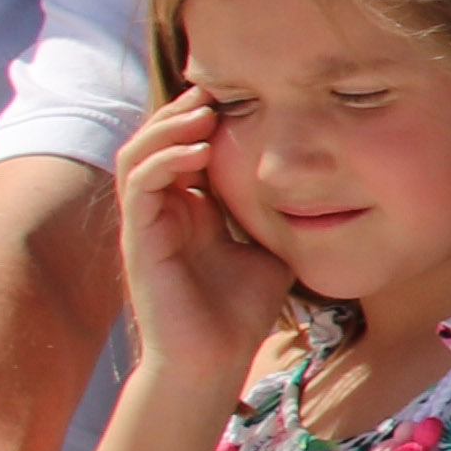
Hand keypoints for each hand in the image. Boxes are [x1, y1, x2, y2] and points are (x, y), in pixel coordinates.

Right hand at [113, 91, 293, 384]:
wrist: (213, 361)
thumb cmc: (240, 312)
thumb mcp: (272, 249)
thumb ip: (279, 214)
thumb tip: (312, 186)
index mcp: (192, 207)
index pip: (187, 145)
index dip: (207, 117)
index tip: (244, 95)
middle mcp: (164, 208)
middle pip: (158, 138)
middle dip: (184, 109)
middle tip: (219, 89)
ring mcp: (148, 222)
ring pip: (140, 153)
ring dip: (168, 127)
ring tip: (204, 111)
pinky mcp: (138, 238)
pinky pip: (140, 184)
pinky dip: (164, 160)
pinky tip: (198, 151)